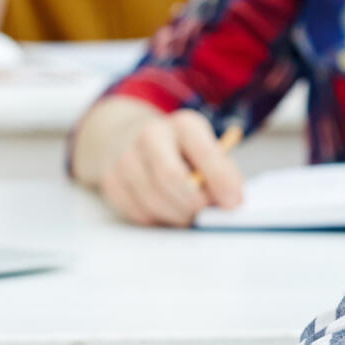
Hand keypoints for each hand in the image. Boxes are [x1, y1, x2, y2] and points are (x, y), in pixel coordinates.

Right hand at [96, 109, 245, 227]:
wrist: (132, 139)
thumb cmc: (181, 152)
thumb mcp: (208, 151)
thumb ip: (223, 173)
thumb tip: (231, 201)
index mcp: (184, 125)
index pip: (204, 152)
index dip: (220, 180)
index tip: (232, 202)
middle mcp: (152, 135)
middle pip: (172, 178)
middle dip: (193, 204)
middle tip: (205, 214)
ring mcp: (126, 157)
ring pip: (153, 200)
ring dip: (176, 215)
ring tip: (187, 213)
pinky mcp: (111, 180)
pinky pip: (137, 212)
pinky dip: (156, 218)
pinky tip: (164, 208)